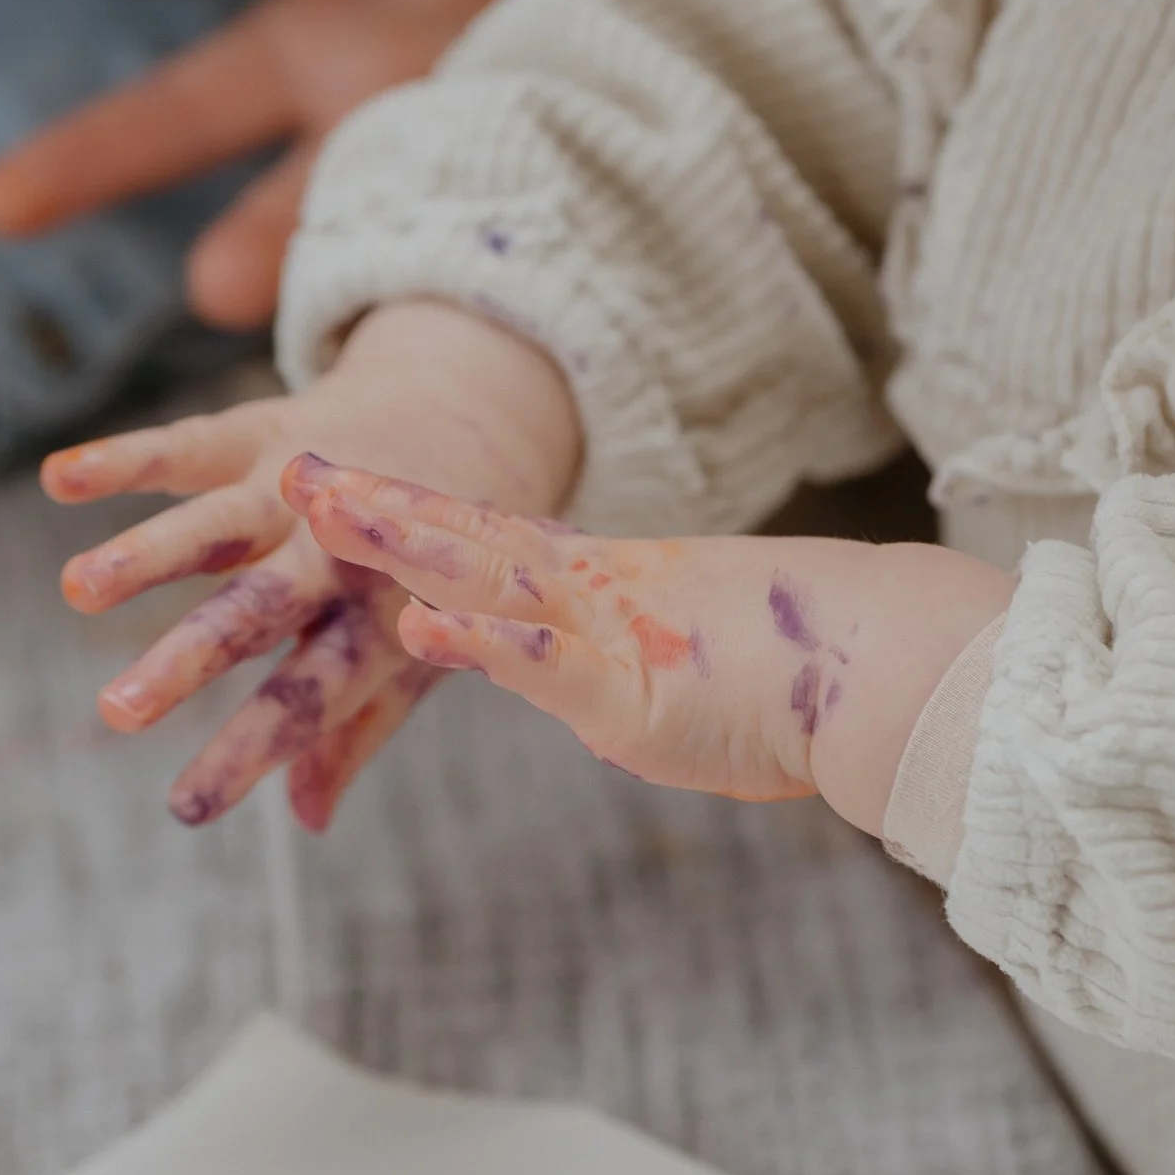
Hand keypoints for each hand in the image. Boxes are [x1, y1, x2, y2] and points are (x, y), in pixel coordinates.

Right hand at [0, 0, 654, 328]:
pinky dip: (508, 275)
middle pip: (283, 216)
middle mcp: (373, 146)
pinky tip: (504, 329)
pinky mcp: (557, 221)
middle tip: (220, 288)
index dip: (84, 161)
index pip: (177, 115)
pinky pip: (520, 256)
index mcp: (314, 60)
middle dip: (255, 248)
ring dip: (380, 271)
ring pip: (400, 246)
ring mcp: (463, 195)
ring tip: (363, 310)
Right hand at [47, 302, 580, 827]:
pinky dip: (123, 460)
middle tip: (117, 712)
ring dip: (147, 555)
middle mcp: (335, 559)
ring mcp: (296, 492)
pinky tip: (58, 481)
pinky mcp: (262, 435)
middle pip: (253, 614)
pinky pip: (187, 448)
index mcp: (374, 624)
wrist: (467, 422)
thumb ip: (352, 729)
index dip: (249, 753)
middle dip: (186, 662)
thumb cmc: (426, 569)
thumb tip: (309, 821)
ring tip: (76, 591)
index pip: (307, 699)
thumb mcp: (412, 648)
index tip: (185, 808)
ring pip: (216, 528)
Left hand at [284, 457, 1015, 835]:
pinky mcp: (627, 692)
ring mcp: (604, 633)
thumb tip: (604, 705)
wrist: (882, 667)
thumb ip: (626, 686)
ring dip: (398, 541)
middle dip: (373, 505)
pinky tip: (420, 623)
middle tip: (291, 469)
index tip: (338, 478)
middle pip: (464, 535)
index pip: (487, 536)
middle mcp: (591, 594)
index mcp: (603, 586)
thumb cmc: (799, 676)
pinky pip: (544, 661)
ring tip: (319, 508)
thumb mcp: (686, 674)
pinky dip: (481, 639)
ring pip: (486, 573)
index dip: (409, 505)